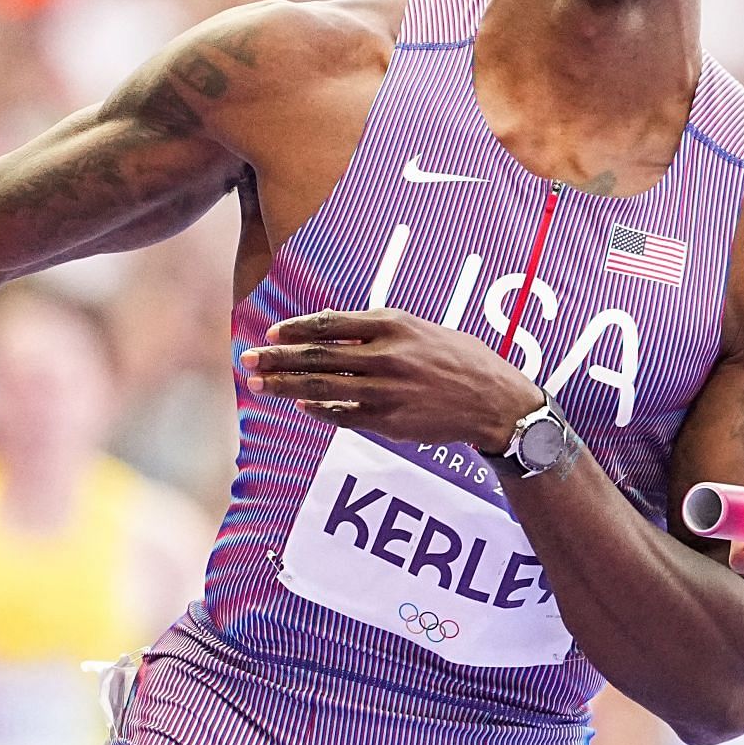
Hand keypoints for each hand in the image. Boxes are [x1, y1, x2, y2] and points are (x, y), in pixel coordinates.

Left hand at [240, 308, 544, 450]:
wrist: (496, 402)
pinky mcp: (388, 421)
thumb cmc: (465, 361)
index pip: (330, 324)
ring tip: (258, 384)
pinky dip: (317, 410)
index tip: (272, 333)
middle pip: (316, 356)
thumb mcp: (427, 330)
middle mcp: (385, 356)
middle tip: (247, 360)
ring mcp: (385, 390)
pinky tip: (300, 406)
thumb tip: (337, 326)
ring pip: (320, 387)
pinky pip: (341, 415)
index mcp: (395, 325)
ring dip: (283, 386)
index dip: (296, 329)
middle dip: (276, 359)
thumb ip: (384, 328)